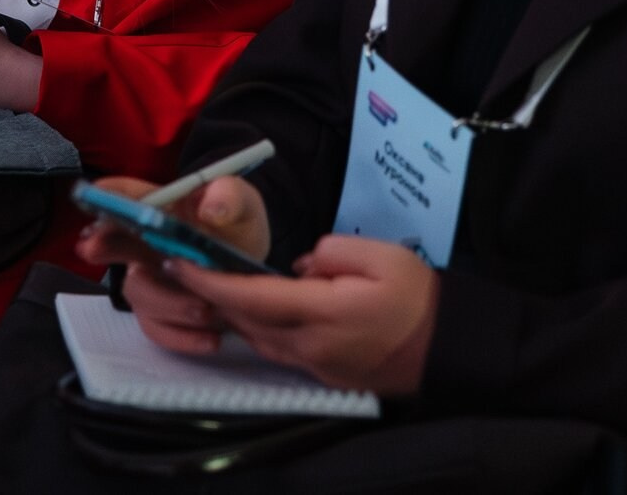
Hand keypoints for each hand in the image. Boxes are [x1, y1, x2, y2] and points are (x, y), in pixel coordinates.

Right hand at [76, 173, 274, 355]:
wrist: (252, 272)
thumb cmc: (237, 228)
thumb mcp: (243, 204)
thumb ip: (230, 196)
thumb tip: (210, 208)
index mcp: (163, 210)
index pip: (130, 196)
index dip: (110, 195)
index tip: (95, 194)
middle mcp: (147, 243)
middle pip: (114, 242)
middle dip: (102, 244)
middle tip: (93, 248)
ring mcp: (151, 280)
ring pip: (138, 294)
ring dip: (168, 303)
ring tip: (206, 309)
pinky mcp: (162, 313)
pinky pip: (157, 329)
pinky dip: (181, 336)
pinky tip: (209, 338)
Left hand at [171, 236, 440, 396]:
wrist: (447, 350)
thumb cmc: (418, 298)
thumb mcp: (381, 255)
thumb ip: (330, 252)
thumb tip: (299, 266)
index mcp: (321, 313)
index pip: (250, 298)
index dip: (209, 283)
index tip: (178, 264)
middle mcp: (309, 346)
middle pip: (245, 322)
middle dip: (212, 297)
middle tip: (186, 266)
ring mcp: (315, 365)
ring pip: (258, 339)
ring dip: (233, 314)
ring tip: (214, 284)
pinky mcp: (323, 373)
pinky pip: (277, 349)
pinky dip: (257, 328)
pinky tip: (255, 309)